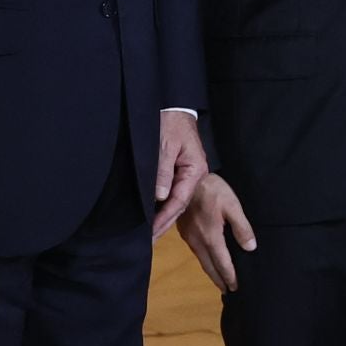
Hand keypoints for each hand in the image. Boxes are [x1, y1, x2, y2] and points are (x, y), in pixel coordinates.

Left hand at [153, 109, 207, 237]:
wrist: (174, 106)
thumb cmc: (171, 122)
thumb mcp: (165, 146)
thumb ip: (162, 171)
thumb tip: (159, 197)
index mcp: (195, 170)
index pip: (179, 200)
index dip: (165, 217)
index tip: (152, 231)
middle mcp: (194, 174)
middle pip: (179, 204)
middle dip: (164, 222)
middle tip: (149, 239)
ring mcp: (188, 173)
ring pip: (176, 199)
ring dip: (163, 216)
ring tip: (151, 232)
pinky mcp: (180, 170)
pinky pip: (172, 191)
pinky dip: (163, 204)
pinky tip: (154, 213)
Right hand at [178, 173, 255, 290]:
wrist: (187, 180)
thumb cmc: (213, 190)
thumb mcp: (232, 205)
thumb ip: (242, 227)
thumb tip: (250, 248)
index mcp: (211, 237)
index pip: (222, 263)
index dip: (230, 277)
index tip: (236, 288)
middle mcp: (198, 241)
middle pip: (210, 267)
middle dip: (220, 280)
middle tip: (228, 291)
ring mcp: (189, 237)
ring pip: (201, 261)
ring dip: (211, 272)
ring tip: (220, 281)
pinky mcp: (184, 232)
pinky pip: (196, 252)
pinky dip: (204, 261)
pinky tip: (208, 260)